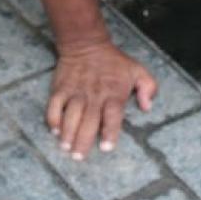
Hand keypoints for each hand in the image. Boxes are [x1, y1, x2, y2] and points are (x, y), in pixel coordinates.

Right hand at [47, 41, 157, 160]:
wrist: (86, 42)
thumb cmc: (113, 61)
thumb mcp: (137, 70)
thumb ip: (147, 88)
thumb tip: (147, 107)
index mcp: (113, 93)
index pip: (112, 115)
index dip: (109, 132)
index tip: (106, 147)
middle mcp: (94, 94)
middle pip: (88, 120)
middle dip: (83, 140)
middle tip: (79, 157)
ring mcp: (75, 91)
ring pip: (70, 114)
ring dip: (67, 133)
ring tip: (65, 147)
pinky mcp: (61, 87)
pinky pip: (54, 105)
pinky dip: (53, 118)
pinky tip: (54, 130)